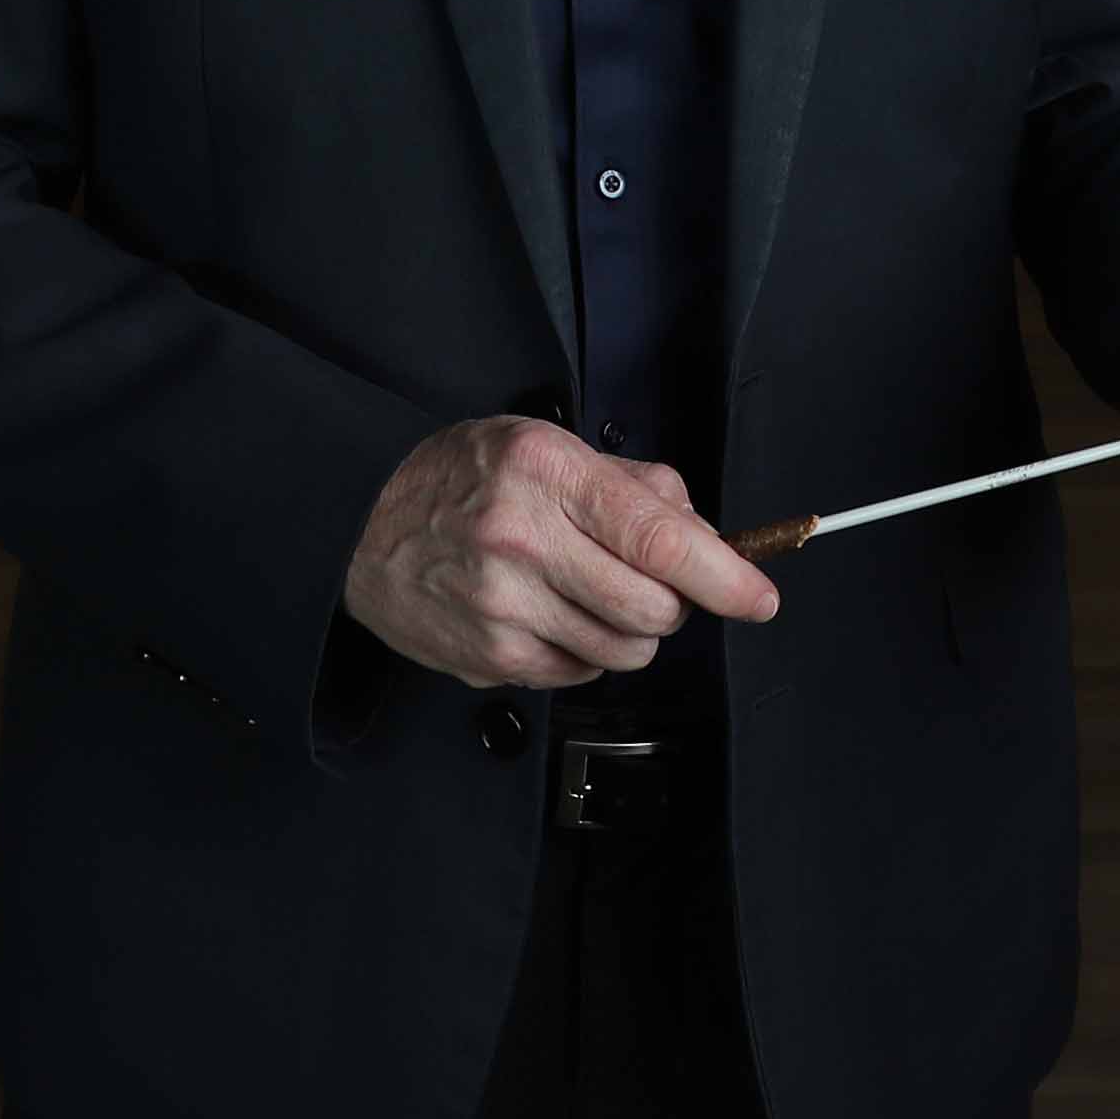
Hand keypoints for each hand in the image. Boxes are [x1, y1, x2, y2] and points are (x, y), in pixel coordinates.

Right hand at [342, 415, 782, 688]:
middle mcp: (524, 542)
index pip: (659, 539)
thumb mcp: (545, 445)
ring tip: (587, 590)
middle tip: (648, 578)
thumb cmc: (458, 477)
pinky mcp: (491, 659)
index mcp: (547, 475)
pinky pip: (580, 673)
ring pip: (625, 650)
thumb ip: (632, 485)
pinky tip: (551, 613)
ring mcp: (504, 609)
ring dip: (630, 629)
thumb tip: (705, 535)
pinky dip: (585, 650)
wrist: (360, 521)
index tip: (759, 596)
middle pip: (654, 609)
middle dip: (672, 601)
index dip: (724, 576)